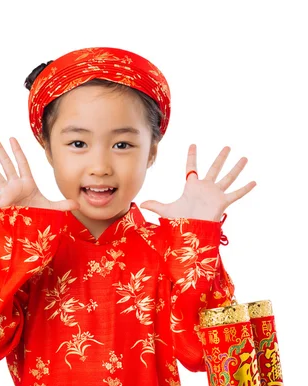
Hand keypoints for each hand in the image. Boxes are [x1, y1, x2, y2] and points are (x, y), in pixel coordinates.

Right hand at [0, 135, 79, 210]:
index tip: (12, 138)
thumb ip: (63, 204)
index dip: (18, 151)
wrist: (30, 228)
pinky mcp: (2, 203)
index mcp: (27, 183)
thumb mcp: (52, 208)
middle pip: (6, 164)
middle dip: (0, 151)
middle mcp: (15, 185)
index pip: (22, 163)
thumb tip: (78, 204)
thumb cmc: (39, 216)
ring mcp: (7, 193)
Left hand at [140, 144, 256, 220]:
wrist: (192, 231)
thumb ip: (155, 205)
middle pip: (214, 169)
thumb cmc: (180, 221)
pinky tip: (254, 182)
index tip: (193, 145)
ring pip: (228, 177)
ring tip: (244, 158)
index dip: (192, 156)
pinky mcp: (223, 202)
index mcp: (192, 187)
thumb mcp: (166, 210)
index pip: (191, 168)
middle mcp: (206, 188)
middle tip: (227, 147)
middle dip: (220, 158)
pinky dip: (245, 189)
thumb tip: (140, 203)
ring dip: (236, 168)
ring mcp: (215, 194)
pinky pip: (236, 194)